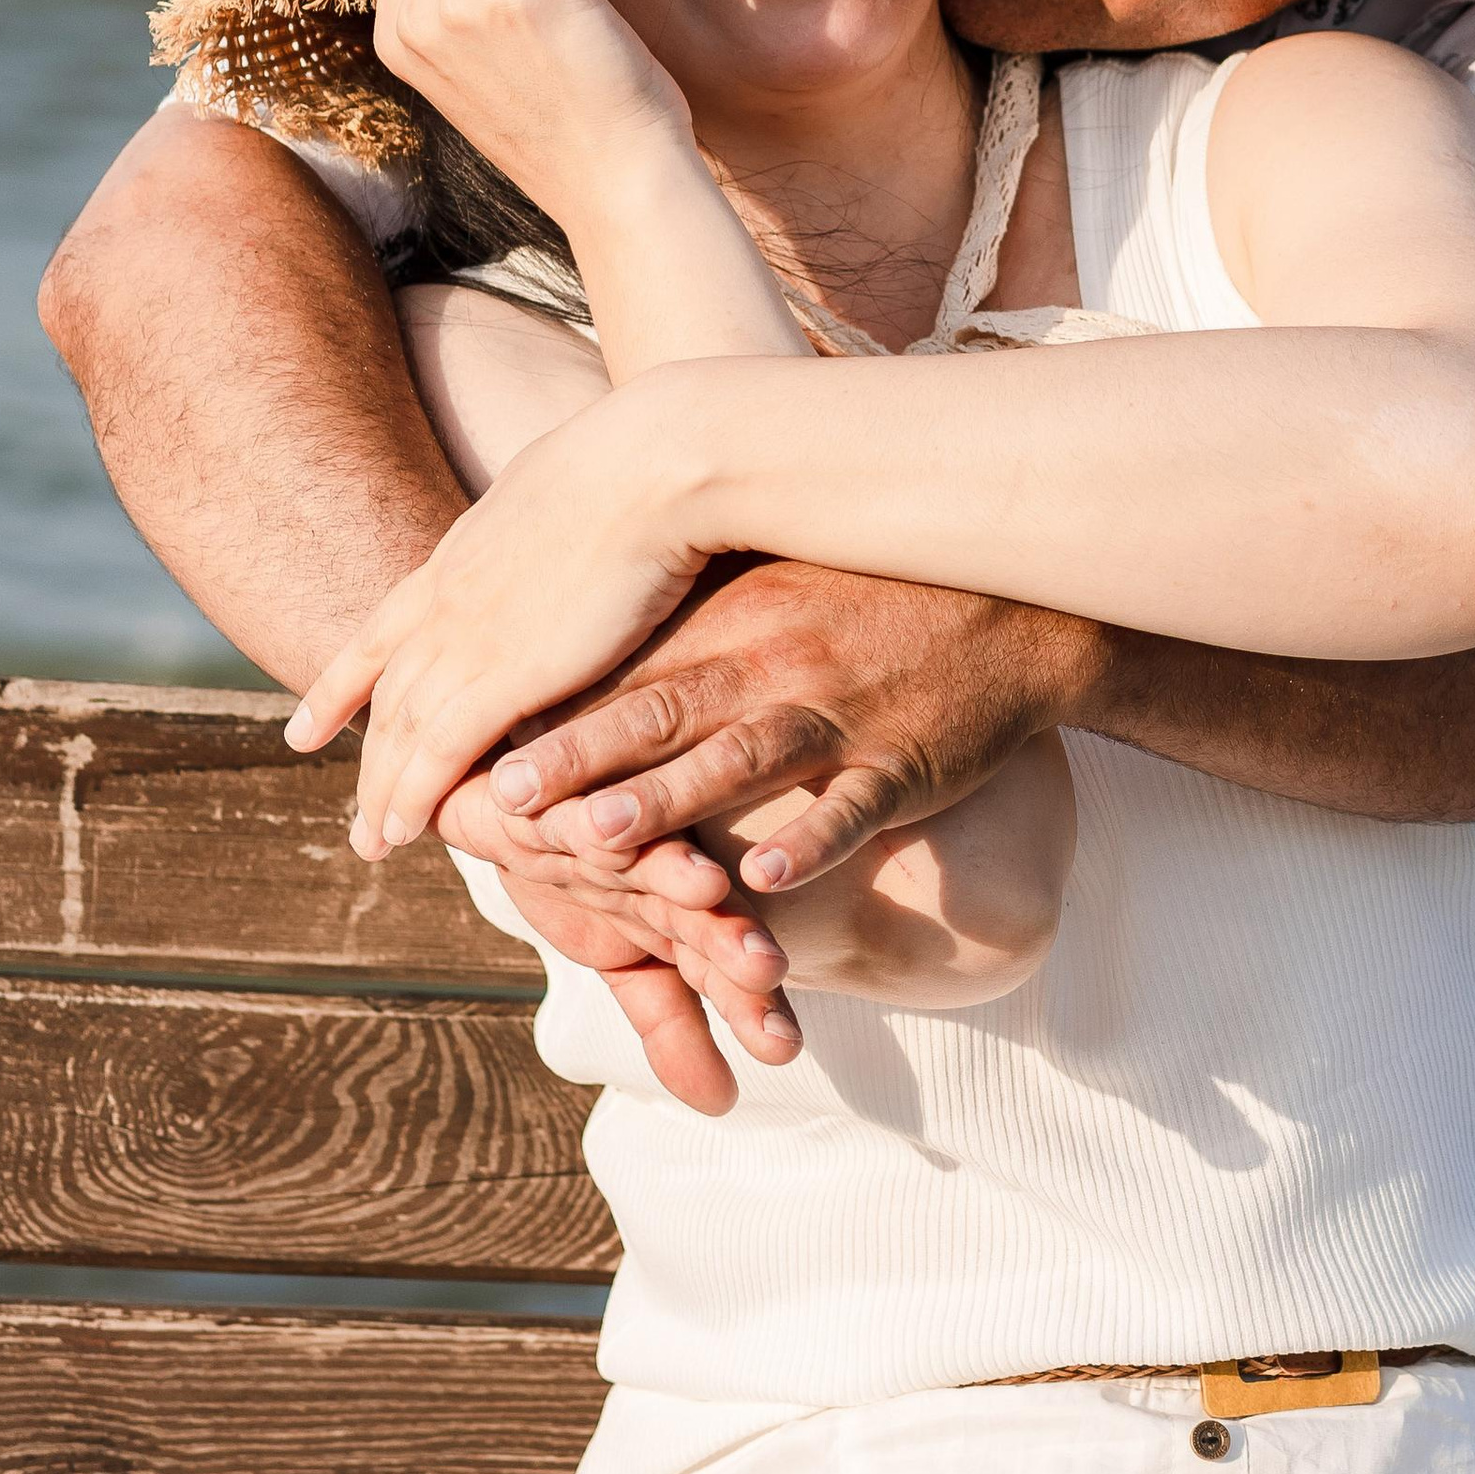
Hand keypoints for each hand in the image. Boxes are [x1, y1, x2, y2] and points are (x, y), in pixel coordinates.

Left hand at [290, 371, 730, 854]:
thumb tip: (560, 515)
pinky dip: (416, 796)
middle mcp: (448, 599)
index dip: (342, 685)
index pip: (381, 630)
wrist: (653, 462)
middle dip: (364, 758)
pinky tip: (405, 832)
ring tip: (374, 843)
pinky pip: (440, 753)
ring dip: (383, 793)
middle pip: (387, 694)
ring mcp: (469, 636)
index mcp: (462, 554)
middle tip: (353, 813)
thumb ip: (545, 522)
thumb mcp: (564, 484)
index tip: (307, 728)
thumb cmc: (640, 459)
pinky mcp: (507, 674)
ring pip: (401, 732)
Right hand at [436, 762, 799, 1117]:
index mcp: (678, 902)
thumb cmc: (578, 870)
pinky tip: (601, 825)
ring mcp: (617, 817)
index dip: (746, 1001)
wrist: (509, 774)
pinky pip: (579, 793)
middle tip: (765, 968)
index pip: (719, 959)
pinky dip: (589, 811)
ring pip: (653, 843)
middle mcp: (660, 856)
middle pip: (700, 905)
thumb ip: (673, 1028)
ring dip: (674, 868)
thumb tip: (722, 1105)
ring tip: (703, 886)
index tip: (783, 1047)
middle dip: (729, 939)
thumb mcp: (622, 955)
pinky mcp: (569, 775)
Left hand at [483, 557, 1110, 892]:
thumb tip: (575, 653)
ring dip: (666, 807)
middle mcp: (769, 667)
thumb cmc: (866, 602)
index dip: (545, 717)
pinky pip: (849, 808)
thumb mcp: (768, 594)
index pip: (620, 676)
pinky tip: (765, 879)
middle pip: (657, 718)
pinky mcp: (901, 762)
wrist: (1006, 604)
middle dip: (577, 764)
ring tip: (597, 844)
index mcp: (728, 630)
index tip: (468, 751)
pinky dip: (807, 844)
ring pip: (740, 765)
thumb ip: (683, 627)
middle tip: (501, 803)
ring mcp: (836, 715)